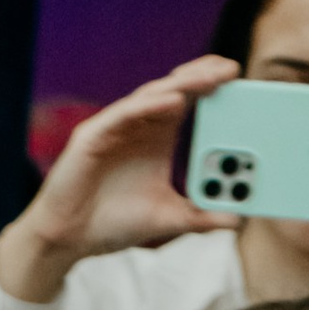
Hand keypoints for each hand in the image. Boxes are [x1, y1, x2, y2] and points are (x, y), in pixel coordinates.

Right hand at [0, 55, 241, 300]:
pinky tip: (173, 101)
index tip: (240, 82)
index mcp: (157, 139)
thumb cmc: (111, 224)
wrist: (68, 240)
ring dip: (181, 85)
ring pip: (152, 96)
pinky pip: (124, 114)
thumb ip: (200, 217)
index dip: (212, 89)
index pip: (189, 103)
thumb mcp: (167, 220)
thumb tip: (236, 220)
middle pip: (174, 91)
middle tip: (232, 69)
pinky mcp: (93, 136)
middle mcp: (138, 127)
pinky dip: (148, 106)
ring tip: (210, 77)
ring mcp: (115, 127)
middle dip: (203, 77)